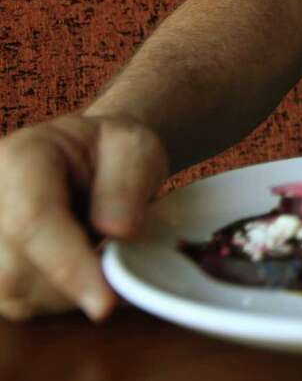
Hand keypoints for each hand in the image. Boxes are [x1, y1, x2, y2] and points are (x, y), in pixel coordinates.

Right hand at [0, 114, 168, 320]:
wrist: (95, 159)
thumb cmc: (114, 152)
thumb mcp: (136, 148)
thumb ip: (128, 183)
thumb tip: (116, 230)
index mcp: (20, 158)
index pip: (31, 221)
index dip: (68, 265)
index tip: (105, 302)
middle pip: (15, 268)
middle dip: (75, 281)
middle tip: (120, 263)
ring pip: (15, 293)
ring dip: (69, 292)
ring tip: (100, 253)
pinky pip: (22, 303)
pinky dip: (62, 297)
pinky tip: (83, 270)